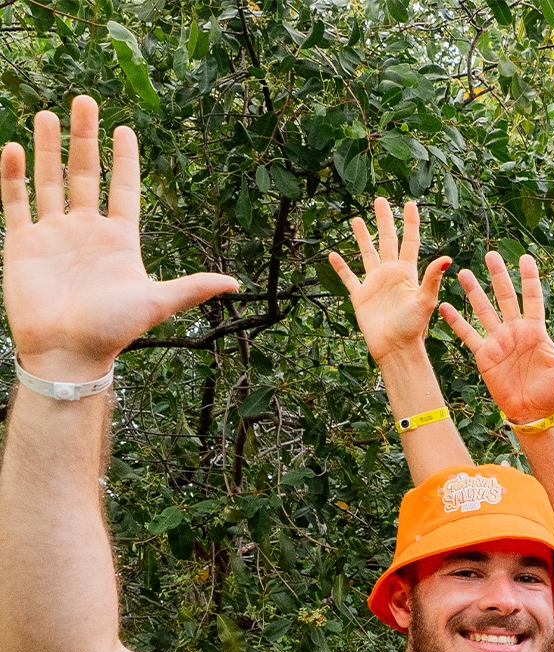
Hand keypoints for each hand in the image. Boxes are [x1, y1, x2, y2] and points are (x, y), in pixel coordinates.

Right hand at [0, 96, 235, 380]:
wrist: (68, 352)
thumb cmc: (112, 330)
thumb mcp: (156, 303)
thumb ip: (191, 288)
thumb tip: (236, 283)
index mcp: (121, 240)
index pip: (125, 189)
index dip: (125, 159)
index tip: (126, 128)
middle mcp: (87, 231)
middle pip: (85, 173)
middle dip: (84, 137)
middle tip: (84, 100)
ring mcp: (54, 234)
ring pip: (50, 180)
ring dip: (48, 147)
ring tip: (46, 113)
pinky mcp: (23, 243)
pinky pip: (17, 201)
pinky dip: (14, 175)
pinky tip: (14, 147)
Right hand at [327, 198, 449, 362]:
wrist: (395, 347)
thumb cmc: (413, 327)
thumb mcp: (424, 300)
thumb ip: (432, 278)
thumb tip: (448, 258)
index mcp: (407, 272)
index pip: (409, 241)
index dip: (410, 222)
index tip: (409, 203)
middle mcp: (391, 274)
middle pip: (386, 240)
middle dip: (384, 220)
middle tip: (380, 200)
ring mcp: (375, 283)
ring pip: (367, 253)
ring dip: (361, 236)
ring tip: (356, 219)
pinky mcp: (360, 295)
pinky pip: (348, 277)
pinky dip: (341, 267)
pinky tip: (333, 254)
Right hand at [439, 253, 553, 424]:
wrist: (533, 412)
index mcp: (536, 331)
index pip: (533, 298)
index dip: (530, 279)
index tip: (526, 257)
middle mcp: (516, 331)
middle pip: (506, 297)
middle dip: (499, 276)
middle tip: (491, 253)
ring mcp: (499, 341)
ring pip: (484, 310)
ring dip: (474, 292)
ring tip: (463, 272)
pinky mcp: (485, 355)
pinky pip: (468, 334)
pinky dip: (457, 321)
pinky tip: (444, 306)